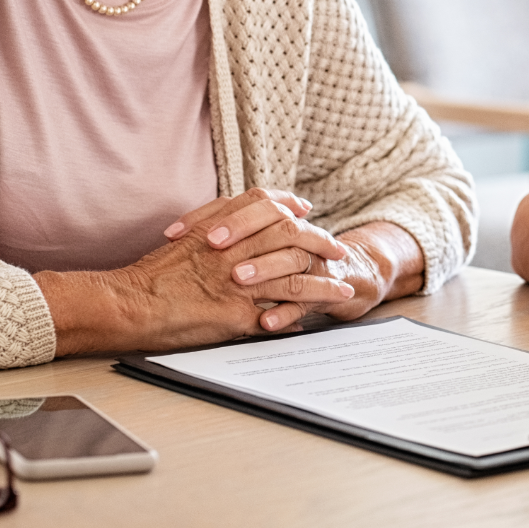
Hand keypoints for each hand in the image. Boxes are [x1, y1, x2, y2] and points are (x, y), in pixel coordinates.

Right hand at [40, 189, 354, 353]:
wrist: (126, 304)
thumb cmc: (145, 279)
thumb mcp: (178, 242)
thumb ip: (205, 231)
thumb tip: (223, 231)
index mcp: (216, 227)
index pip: (262, 204)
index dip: (286, 204)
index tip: (303, 208)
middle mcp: (232, 247)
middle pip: (288, 233)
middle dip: (317, 238)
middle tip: (336, 246)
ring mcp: (238, 278)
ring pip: (294, 270)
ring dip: (324, 276)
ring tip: (344, 281)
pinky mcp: (238, 310)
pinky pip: (283, 306)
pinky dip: (307, 306)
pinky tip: (322, 309)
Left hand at [166, 200, 428, 332]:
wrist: (350, 277)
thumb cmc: (292, 262)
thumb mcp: (262, 245)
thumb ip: (233, 236)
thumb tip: (178, 240)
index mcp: (278, 221)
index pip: (251, 204)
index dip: (214, 215)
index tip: (180, 232)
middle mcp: (295, 237)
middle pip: (273, 223)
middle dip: (240, 231)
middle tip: (211, 244)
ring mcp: (310, 263)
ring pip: (290, 259)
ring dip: (264, 267)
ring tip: (238, 280)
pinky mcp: (325, 290)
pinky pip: (306, 300)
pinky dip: (286, 311)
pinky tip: (267, 323)